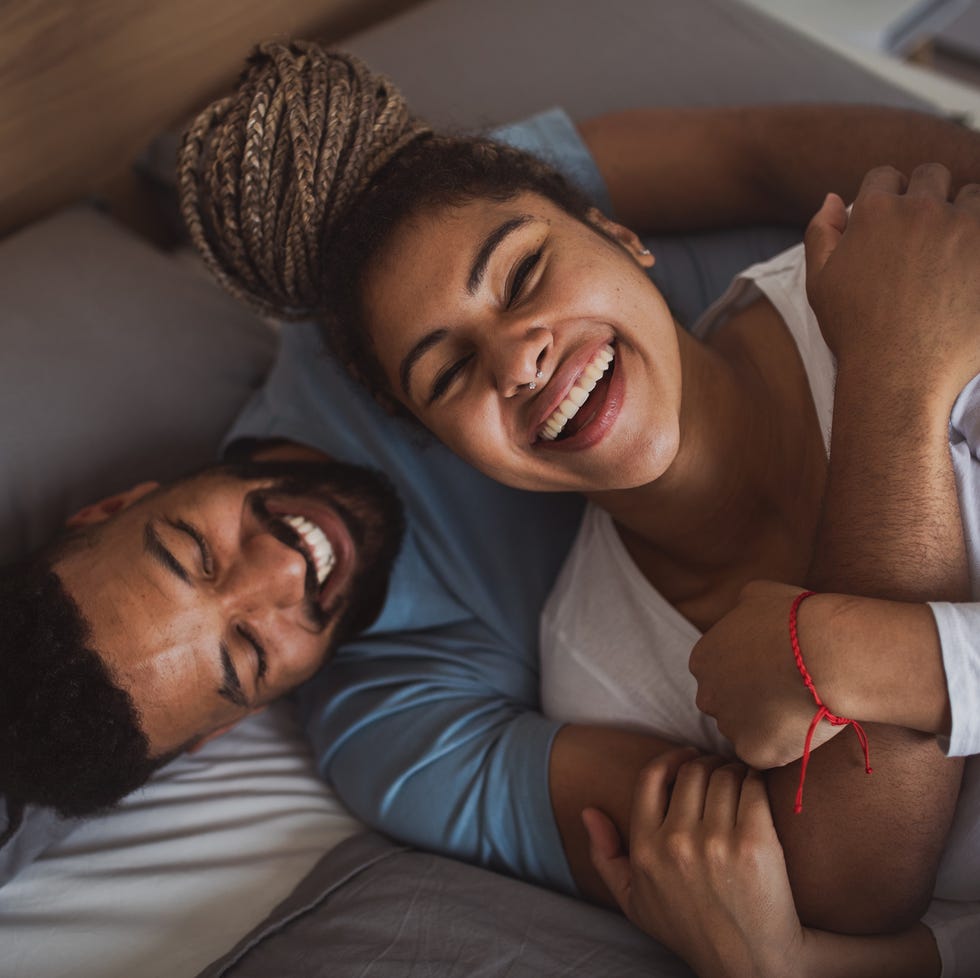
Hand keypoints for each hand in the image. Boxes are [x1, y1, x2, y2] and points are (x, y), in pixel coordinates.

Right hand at [584, 753, 805, 977]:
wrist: (751, 962)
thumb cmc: (691, 929)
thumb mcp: (634, 900)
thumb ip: (604, 856)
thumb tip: (589, 811)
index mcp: (646, 850)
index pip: (652, 777)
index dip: (672, 758)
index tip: (688, 757)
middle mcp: (677, 842)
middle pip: (693, 771)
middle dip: (708, 764)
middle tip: (720, 771)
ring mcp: (717, 842)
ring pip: (724, 775)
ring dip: (733, 770)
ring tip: (740, 781)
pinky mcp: (755, 843)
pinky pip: (753, 788)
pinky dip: (755, 781)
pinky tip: (756, 790)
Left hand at [689, 582, 841, 768]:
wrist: (826, 653)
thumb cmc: (796, 618)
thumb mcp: (759, 594)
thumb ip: (741, 609)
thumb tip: (743, 610)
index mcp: (702, 659)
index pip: (718, 673)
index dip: (747, 673)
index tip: (772, 670)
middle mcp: (707, 695)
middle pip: (726, 704)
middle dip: (751, 701)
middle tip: (788, 692)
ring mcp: (728, 726)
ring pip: (745, 731)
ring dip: (767, 724)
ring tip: (801, 708)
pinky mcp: (754, 752)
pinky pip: (767, 754)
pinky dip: (784, 745)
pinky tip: (804, 726)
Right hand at [805, 164, 979, 404]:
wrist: (899, 374)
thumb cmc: (854, 332)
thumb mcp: (819, 284)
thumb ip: (821, 233)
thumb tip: (833, 197)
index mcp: (874, 211)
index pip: (886, 176)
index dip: (888, 197)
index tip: (893, 224)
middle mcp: (921, 208)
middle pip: (932, 176)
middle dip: (928, 198)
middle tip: (924, 237)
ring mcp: (964, 226)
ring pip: (973, 196)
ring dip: (964, 215)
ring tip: (954, 254)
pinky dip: (978, 244)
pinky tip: (968, 270)